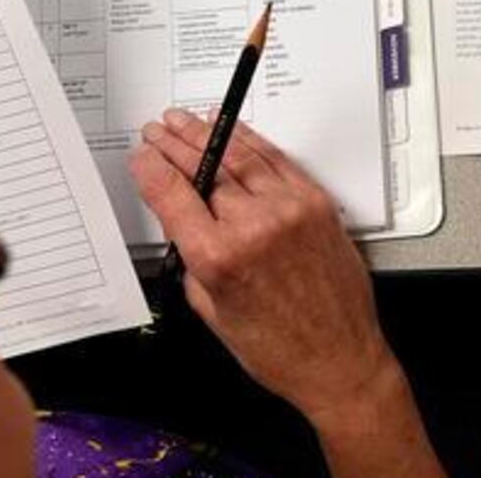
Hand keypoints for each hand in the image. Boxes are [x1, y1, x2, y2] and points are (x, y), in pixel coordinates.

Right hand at [128, 109, 393, 423]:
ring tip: (187, 122)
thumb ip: (194, 259)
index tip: (142, 155)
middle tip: (158, 131)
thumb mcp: (211, 309)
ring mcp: (291, 210)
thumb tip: (186, 223)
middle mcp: (255, 226)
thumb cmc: (279, 347)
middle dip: (175, 146)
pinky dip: (253, 142)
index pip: (172, 194)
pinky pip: (279, 161)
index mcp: (219, 257)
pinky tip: (235, 133)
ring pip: (241, 156)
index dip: (151, 168)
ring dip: (208, 135)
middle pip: (204, 169)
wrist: (338, 358)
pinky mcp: (317, 204)